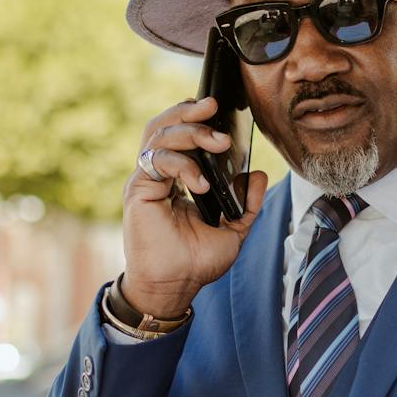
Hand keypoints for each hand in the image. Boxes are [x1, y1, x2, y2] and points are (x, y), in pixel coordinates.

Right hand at [123, 96, 267, 316]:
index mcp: (176, 178)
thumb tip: (258, 174)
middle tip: (215, 108)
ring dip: (190, 131)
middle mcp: (157, 175)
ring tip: (218, 141)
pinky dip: (182, 164)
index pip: (179, 134)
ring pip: (158, 134)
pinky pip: (157, 161)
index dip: (195, 118)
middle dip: (191, 113)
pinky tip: (201, 183)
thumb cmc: (196, 262)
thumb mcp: (233, 229)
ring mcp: (145, 181)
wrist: (173, 288)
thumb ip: (247, 203)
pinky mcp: (138, 191)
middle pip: (165, 125)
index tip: (220, 109)